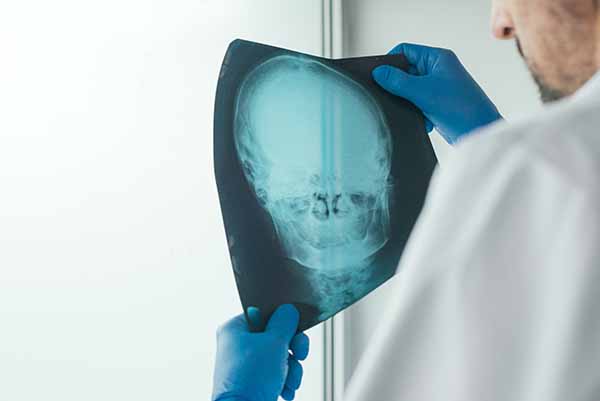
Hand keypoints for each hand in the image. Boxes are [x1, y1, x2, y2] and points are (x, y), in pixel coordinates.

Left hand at [212, 304, 309, 400]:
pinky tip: (286, 391)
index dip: (284, 322)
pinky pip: (276, 374)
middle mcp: (237, 345)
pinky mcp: (252, 383)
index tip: (296, 331)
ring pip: (280, 357)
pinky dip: (285, 382)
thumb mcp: (273, 342)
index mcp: (234, 329)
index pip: (265, 314)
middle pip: (276, 336)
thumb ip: (285, 321)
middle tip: (299, 355)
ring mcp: (244, 365)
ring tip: (290, 381)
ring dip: (292, 369)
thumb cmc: (252, 378)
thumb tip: (289, 310)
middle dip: (293, 350)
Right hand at [372, 43, 501, 143]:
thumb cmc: (460, 108)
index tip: (379, 76)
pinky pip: (416, 103)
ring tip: (415, 109)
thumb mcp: (423, 92)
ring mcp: (438, 86)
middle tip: (395, 96)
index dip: (390, 62)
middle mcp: (438, 69)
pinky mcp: (437, 103)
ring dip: (408, 101)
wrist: (480, 133)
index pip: (405, 50)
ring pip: (409, 89)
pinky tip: (424, 120)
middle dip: (398, 86)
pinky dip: (416, 111)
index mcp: (438, 58)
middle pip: (405, 70)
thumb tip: (378, 73)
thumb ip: (397, 81)